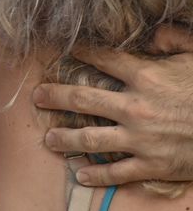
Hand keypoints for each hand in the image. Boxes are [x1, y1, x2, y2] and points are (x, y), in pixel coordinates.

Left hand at [33, 24, 192, 185]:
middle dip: (54, 96)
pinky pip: (117, 172)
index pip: (102, 60)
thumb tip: (152, 35)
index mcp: (145, 77)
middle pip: (82, 98)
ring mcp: (140, 138)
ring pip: (90, 138)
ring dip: (65, 139)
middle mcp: (135, 107)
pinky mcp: (152, 165)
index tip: (65, 52)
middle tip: (37, 97)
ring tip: (49, 139)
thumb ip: (174, 40)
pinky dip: (97, 175)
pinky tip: (80, 174)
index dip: (81, 53)